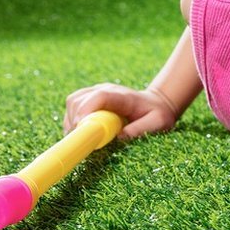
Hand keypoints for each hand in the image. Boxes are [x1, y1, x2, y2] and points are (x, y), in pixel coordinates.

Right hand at [64, 83, 178, 138]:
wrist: (155, 104)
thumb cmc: (157, 114)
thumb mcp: (158, 122)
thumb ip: (141, 128)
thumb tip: (120, 136)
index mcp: (122, 96)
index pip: (100, 97)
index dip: (86, 111)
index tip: (81, 128)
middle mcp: (106, 90)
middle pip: (80, 99)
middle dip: (76, 120)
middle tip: (82, 140)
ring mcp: (97, 92)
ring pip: (73, 102)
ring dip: (71, 121)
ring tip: (82, 137)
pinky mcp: (91, 99)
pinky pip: (73, 106)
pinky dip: (72, 120)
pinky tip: (81, 133)